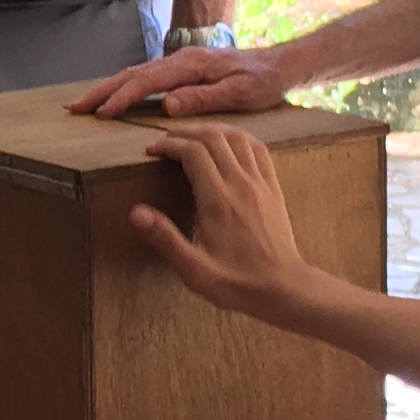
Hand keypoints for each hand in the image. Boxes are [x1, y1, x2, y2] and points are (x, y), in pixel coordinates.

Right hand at [68, 43, 295, 119]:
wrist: (280, 66)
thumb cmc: (263, 83)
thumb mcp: (240, 94)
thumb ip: (205, 98)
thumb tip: (167, 104)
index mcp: (191, 66)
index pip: (147, 82)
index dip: (122, 98)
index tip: (101, 113)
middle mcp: (181, 60)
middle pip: (133, 73)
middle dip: (103, 90)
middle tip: (76, 108)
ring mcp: (180, 63)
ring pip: (137, 74)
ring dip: (110, 88)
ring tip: (87, 104)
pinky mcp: (183, 70)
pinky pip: (147, 77)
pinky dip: (126, 86)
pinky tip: (117, 97)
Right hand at [123, 125, 336, 326]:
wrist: (283, 288)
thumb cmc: (236, 282)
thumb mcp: (194, 269)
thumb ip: (165, 239)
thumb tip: (136, 212)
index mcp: (218, 201)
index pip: (192, 152)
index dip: (169, 145)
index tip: (152, 150)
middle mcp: (240, 184)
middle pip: (213, 137)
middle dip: (185, 133)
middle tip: (167, 141)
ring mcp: (260, 183)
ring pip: (237, 137)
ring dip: (212, 131)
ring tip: (193, 138)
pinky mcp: (273, 188)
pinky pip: (258, 149)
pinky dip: (239, 138)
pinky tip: (228, 143)